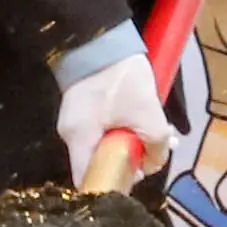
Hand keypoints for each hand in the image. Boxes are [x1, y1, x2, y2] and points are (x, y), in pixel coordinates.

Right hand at [56, 51, 174, 188]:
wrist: (102, 39)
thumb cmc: (122, 78)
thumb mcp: (148, 113)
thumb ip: (155, 145)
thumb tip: (153, 165)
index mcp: (79, 140)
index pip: (88, 181)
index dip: (111, 187)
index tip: (133, 181)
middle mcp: (70, 136)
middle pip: (97, 164)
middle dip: (126, 163)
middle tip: (150, 157)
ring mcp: (75, 122)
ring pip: (102, 147)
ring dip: (127, 145)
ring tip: (153, 140)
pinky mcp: (83, 110)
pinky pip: (101, 132)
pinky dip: (121, 132)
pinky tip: (142, 125)